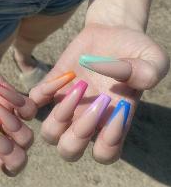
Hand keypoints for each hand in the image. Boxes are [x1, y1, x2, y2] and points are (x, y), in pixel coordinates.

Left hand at [30, 23, 168, 163]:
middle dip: (79, 134)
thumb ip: (147, 73)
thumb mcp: (153, 59)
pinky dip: (42, 93)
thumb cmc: (135, 51)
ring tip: (80, 86)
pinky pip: (34, 102)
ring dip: (60, 115)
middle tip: (98, 102)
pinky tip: (66, 75)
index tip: (121, 109)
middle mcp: (86, 120)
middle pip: (70, 151)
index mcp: (112, 123)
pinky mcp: (51, 87)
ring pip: (49, 134)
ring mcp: (67, 106)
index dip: (109, 143)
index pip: (104, 154)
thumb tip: (122, 77)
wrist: (113, 32)